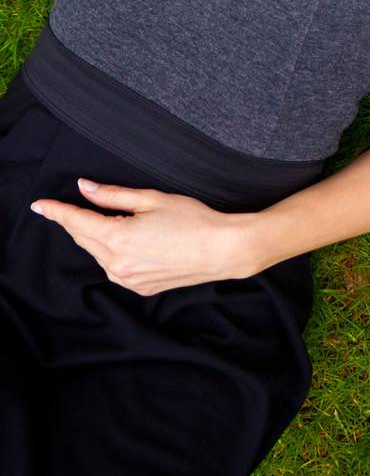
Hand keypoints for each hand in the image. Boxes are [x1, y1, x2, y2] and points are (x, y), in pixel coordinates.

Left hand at [30, 179, 260, 295]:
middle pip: (84, 239)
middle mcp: (117, 264)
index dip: (56, 211)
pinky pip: (114, 267)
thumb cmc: (193, 220)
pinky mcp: (139, 287)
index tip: (40, 205)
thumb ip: (113, 195)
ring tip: (109, 219)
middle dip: (75, 222)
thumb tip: (85, 188)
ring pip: (98, 254)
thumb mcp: (151, 199)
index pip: (76, 222)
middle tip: (69, 206)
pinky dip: (112, 252)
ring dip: (95, 237)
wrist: (222, 250)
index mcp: (118, 238)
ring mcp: (128, 279)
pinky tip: (127, 239)